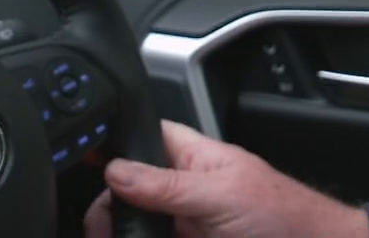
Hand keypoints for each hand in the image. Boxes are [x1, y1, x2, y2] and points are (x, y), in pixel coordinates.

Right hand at [83, 120, 368, 237]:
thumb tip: (116, 169)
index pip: (144, 140)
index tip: (83, 164)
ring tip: (105, 234)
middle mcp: (184, 192)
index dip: (114, 148)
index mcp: (194, 160)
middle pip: (128, 193)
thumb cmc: (285, 216)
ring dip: (117, 229)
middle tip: (99, 226)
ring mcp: (185, 225)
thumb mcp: (221, 195)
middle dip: (109, 208)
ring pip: (137, 226)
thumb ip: (167, 184)